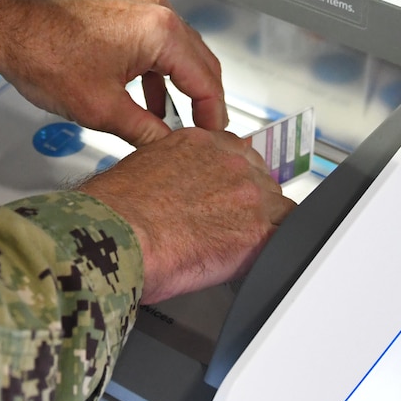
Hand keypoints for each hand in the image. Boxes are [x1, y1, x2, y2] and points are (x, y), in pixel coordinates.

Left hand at [0, 0, 227, 145]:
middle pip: (199, 62)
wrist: (8, 27)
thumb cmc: (45, 57)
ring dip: (180, 87)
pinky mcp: (124, 9)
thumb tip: (169, 149)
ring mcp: (141, 6)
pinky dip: (158, 73)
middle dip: (203, 101)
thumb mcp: (101, 108)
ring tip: (177, 126)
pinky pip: (156, 43)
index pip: (205, 80)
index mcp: (161, 32)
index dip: (213, 116)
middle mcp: (157, 11)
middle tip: (204, 136)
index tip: (214, 140)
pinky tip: (148, 102)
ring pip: (178, 53)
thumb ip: (146, 132)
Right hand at [81, 128, 294, 301]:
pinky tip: (254, 258)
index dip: (234, 180)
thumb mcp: (140, 167)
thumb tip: (178, 183)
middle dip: (250, 203)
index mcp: (201, 143)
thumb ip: (173, 166)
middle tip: (229, 225)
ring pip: (278, 208)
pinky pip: (285, 236)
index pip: (238, 154)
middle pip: (261, 180)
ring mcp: (248, 194)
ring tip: (237, 246)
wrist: (117, 236)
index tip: (228, 194)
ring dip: (263, 225)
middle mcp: (230, 161)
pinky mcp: (256, 231)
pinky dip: (273, 248)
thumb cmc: (115, 210)